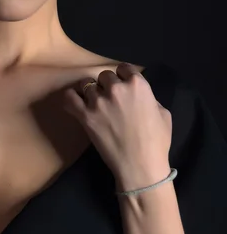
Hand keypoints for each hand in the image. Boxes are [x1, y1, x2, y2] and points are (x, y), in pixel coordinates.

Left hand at [61, 63, 171, 190]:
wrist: (140, 166)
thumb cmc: (156, 142)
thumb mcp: (163, 113)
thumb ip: (149, 97)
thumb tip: (139, 95)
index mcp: (137, 84)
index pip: (123, 67)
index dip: (123, 76)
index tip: (122, 85)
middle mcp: (116, 88)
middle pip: (105, 75)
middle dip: (107, 85)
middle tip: (111, 99)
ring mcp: (98, 101)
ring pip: (87, 84)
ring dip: (91, 92)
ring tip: (95, 104)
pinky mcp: (85, 115)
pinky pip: (69, 97)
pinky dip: (71, 98)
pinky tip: (76, 103)